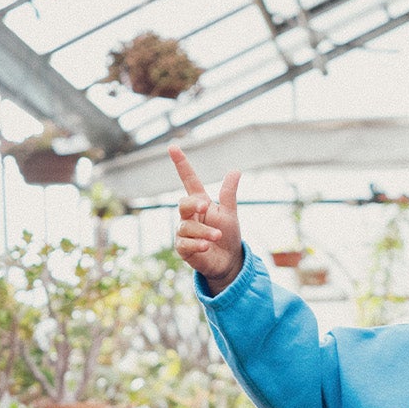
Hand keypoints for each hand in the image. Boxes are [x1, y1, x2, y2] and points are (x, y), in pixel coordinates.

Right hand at [171, 144, 242, 290]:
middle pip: (183, 204)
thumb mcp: (229, 213)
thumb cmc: (227, 235)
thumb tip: (235, 170)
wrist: (228, 261)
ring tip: (217, 236)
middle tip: (206, 206)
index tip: (173, 147)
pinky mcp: (183, 249)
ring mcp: (184, 232)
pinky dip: (196, 244)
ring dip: (204, 231)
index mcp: (200, 202)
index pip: (188, 180)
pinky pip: (184, 243)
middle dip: (193, 204)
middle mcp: (189, 216)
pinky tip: (206, 246)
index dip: (181, 164)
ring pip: (186, 227)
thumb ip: (229, 194)